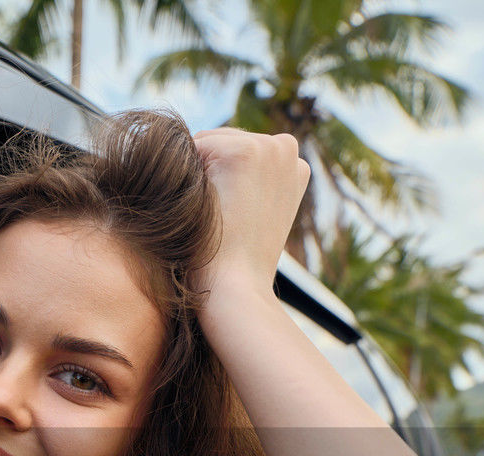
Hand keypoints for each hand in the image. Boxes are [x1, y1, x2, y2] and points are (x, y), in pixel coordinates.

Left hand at [188, 129, 310, 304]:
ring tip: (210, 213)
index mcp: (295, 166)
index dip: (217, 183)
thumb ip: (243, 186)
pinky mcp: (246, 151)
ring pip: (208, 142)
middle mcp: (288, 149)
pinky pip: (196, 147)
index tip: (226, 219)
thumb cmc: (235, 263)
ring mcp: (270, 146)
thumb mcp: (249, 218)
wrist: (236, 287)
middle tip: (216, 219)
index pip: (236, 153)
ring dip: (198, 173)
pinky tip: (204, 207)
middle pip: (221, 141)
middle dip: (207, 172)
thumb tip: (213, 166)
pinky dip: (188, 174)